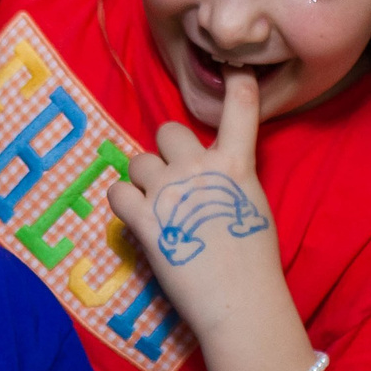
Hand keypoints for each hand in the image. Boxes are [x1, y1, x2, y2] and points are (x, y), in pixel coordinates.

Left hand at [105, 69, 282, 340]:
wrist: (238, 300)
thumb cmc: (253, 262)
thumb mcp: (253, 207)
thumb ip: (231, 180)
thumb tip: (213, 175)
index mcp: (236, 164)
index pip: (241, 108)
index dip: (237, 85)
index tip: (233, 71)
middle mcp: (199, 168)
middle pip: (167, 131)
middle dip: (166, 151)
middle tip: (173, 182)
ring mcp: (168, 190)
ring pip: (138, 161)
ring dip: (142, 180)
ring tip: (155, 207)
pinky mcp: (142, 217)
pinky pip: (118, 191)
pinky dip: (123, 203)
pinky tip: (136, 219)